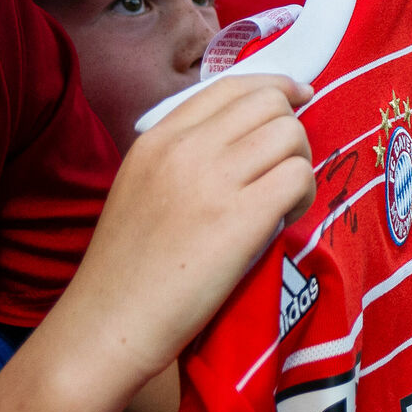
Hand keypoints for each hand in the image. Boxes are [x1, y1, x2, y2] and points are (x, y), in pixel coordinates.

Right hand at [54, 75, 313, 394]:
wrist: (107, 326)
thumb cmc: (127, 271)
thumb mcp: (141, 187)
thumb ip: (184, 155)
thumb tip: (247, 136)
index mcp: (158, 138)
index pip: (231, 85)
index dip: (274, 86)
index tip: (297, 96)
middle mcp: (185, 148)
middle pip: (269, 103)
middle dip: (290, 130)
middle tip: (283, 169)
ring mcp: (213, 180)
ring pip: (290, 135)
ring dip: (300, 164)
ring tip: (284, 201)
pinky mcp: (241, 217)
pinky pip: (298, 176)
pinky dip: (303, 195)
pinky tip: (284, 220)